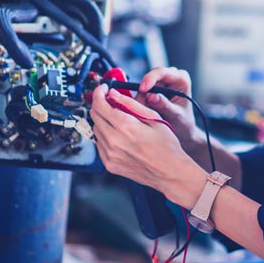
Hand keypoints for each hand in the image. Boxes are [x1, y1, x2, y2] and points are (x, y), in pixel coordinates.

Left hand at [90, 84, 204, 198]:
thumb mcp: (153, 118)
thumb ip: (131, 104)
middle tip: (111, 101)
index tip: (104, 89)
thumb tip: (114, 94)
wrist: (169, 173)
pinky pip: (100, 144)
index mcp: (125, 126)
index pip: (99, 104)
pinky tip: (119, 136)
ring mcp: (110, 154)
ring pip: (96, 129)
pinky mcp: (109, 164)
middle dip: (100, 104)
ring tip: (119, 121)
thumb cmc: (166, 146)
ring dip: (103, 121)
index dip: (99, 93)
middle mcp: (113, 141)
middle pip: (94, 115)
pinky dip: (105, 136)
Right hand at [135, 67, 203, 150]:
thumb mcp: (176, 115)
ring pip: (144, 86)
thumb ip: (165, 105)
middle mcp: (170, 76)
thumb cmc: (184, 122)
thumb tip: (151, 96)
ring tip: (145, 112)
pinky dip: (140, 102)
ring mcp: (161, 82)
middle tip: (141, 107)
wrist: (182, 129)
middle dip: (144, 92)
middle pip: (150, 78)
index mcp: (181, 78)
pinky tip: (144, 111)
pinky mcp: (153, 89)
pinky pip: (141, 93)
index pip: (162, 72)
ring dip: (141, 99)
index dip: (150, 79)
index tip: (142, 90)